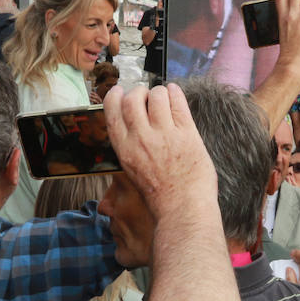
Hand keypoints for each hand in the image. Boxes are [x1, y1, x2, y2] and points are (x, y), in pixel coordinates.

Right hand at [103, 83, 214, 216]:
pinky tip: (175, 95)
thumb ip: (132, 146)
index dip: (114, 96)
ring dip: (160, 93)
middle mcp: (142, 139)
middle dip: (139, 92)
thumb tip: (135, 124)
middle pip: (133, 98)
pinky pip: (179, 102)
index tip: (119, 92)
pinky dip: (175, 93)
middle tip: (146, 96)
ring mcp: (165, 135)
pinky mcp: (187, 134)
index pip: (112, 111)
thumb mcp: (133, 170)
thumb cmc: (160, 195)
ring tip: (164, 99)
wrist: (182, 209)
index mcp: (125, 149)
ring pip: (157, 95)